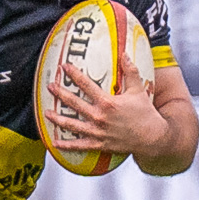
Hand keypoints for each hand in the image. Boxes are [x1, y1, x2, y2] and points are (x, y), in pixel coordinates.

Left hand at [44, 46, 165, 156]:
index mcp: (107, 102)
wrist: (152, 138)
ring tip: (46, 113)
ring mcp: (97, 132)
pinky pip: (79, 145)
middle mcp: (99, 117)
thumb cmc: (145, 114)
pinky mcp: (99, 144)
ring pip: (72, 125)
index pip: (86, 85)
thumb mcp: (138, 90)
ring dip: (57, 118)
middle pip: (74, 103)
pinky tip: (54, 142)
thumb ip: (130, 72)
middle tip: (50, 86)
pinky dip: (66, 145)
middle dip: (60, 93)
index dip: (74, 74)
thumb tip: (124, 54)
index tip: (64, 67)